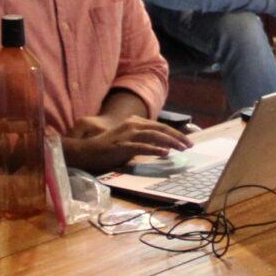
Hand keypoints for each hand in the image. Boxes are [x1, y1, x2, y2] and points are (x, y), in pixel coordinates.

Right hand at [62, 114, 190, 172]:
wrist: (85, 151)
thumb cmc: (107, 149)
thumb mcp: (129, 142)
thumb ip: (144, 142)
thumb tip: (164, 149)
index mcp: (135, 122)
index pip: (160, 126)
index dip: (175, 133)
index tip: (187, 141)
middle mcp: (132, 125)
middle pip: (160, 128)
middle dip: (177, 136)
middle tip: (190, 145)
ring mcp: (127, 134)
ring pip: (154, 135)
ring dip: (170, 142)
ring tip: (182, 149)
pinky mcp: (122, 145)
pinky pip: (141, 146)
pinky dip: (155, 149)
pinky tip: (165, 153)